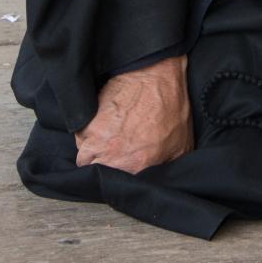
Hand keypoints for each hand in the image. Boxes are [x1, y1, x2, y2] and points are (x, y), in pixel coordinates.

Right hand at [74, 54, 193, 173]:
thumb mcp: (182, 145)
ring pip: (84, 157)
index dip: (118, 179)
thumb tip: (161, 180)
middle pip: (96, 175)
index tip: (122, 170)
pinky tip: (102, 121)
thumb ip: (166, 170)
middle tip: (114, 150)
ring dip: (92, 149)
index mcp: (136, 168)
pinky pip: (80, 136)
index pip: (117, 188)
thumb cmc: (170, 106)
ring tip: (108, 135)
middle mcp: (113, 159)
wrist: (154, 74)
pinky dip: (87, 132)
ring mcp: (96, 141)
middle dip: (103, 165)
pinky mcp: (87, 123)